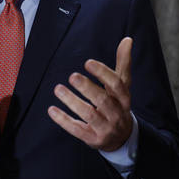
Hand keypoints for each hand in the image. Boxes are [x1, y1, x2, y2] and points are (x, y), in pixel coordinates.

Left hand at [49, 37, 132, 151]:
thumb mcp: (123, 85)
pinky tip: (52, 110)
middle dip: (87, 88)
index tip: (88, 62)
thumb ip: (123, 63)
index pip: (117, 85)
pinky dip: (64, 120)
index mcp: (124, 99)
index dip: (103, 73)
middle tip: (73, 76)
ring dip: (72, 102)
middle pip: (103, 101)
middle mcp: (117, 114)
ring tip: (58, 89)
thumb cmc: (118, 104)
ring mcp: (105, 128)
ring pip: (89, 115)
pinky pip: (77, 130)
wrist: (121, 138)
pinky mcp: (92, 138)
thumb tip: (127, 39)